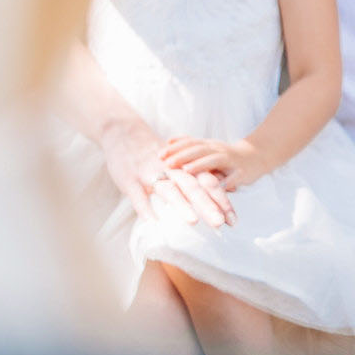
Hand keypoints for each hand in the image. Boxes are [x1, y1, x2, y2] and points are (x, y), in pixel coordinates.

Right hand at [100, 119, 233, 227]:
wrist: (121, 131)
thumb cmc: (152, 153)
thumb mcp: (178, 161)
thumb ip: (198, 175)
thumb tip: (227, 189)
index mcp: (183, 167)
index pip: (207, 183)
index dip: (221, 200)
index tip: (233, 221)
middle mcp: (169, 170)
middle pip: (192, 186)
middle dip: (207, 205)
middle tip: (220, 223)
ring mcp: (148, 174)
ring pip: (167, 189)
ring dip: (181, 204)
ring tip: (193, 221)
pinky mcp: (129, 179)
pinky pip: (137, 195)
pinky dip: (145, 209)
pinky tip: (153, 222)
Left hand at [163, 135, 267, 191]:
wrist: (256, 157)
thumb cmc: (225, 155)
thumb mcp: (207, 148)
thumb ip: (190, 145)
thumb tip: (168, 141)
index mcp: (208, 145)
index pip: (189, 143)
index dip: (174, 148)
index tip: (159, 154)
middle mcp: (218, 149)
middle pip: (198, 150)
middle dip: (181, 155)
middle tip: (167, 163)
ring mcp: (231, 160)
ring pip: (215, 160)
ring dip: (200, 165)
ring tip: (186, 170)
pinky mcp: (242, 172)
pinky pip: (234, 177)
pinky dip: (227, 181)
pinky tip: (218, 187)